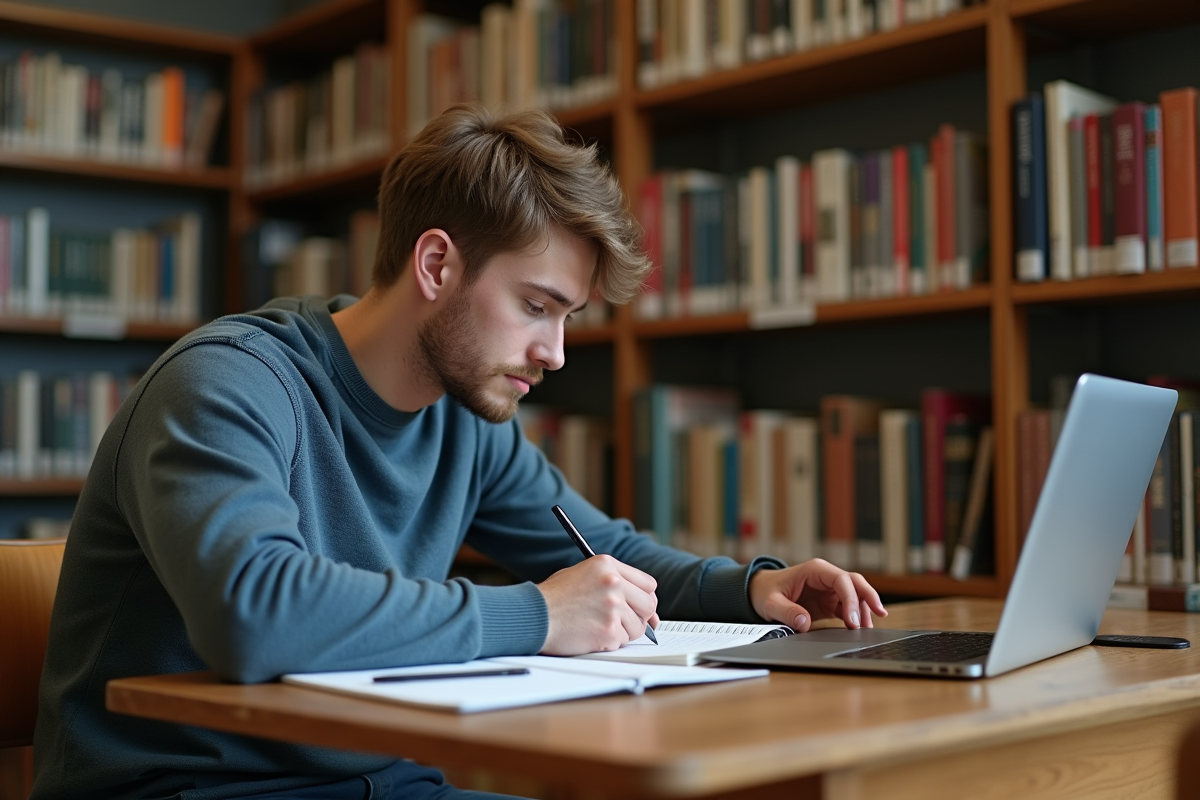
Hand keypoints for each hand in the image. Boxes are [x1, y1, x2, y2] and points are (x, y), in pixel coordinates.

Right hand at [536, 555, 660, 655]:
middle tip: (626, 623)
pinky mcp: (608, 630)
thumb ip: (613, 581)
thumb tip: (642, 602)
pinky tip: (591, 635)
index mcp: (607, 565)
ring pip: (637, 627)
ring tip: (598, 627)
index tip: (643, 608)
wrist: (533, 615)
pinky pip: (622, 642)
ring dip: (622, 632)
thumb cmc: (553, 597)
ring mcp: (612, 607)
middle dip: (640, 617)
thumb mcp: (583, 573)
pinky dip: (610, 643)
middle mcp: (613, 583)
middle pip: (649, 605)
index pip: (648, 583)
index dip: (646, 598)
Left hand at [748, 560, 886, 632]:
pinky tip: (861, 629)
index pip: (841, 580)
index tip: (853, 620)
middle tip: (880, 614)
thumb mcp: (771, 603)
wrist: (759, 592)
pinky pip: (848, 608)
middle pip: (855, 583)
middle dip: (869, 597)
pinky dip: (856, 617)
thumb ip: (787, 612)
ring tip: (868, 629)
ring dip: (864, 610)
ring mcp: (829, 590)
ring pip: (855, 596)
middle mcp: (825, 577)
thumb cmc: (765, 592)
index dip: (850, 598)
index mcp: (815, 570)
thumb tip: (804, 623)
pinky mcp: (829, 602)